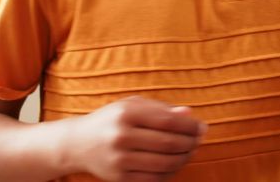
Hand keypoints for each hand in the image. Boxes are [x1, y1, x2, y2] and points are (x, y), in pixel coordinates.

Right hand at [67, 96, 206, 181]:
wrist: (78, 143)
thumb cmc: (112, 120)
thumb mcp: (132, 105)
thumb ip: (161, 109)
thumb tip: (189, 115)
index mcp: (126, 114)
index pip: (168, 121)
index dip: (190, 126)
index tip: (202, 128)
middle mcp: (121, 136)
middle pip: (169, 143)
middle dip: (190, 143)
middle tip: (199, 141)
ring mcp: (119, 160)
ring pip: (164, 163)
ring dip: (184, 158)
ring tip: (190, 152)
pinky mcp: (119, 178)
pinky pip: (154, 178)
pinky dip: (170, 172)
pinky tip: (175, 164)